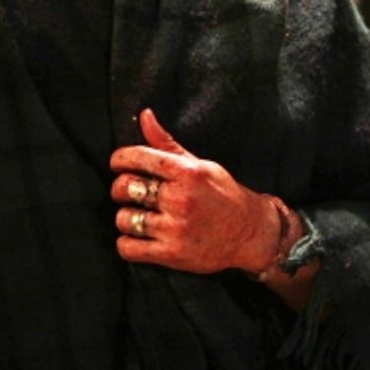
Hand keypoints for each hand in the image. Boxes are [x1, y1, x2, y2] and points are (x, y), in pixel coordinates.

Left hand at [109, 108, 281, 274]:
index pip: (137, 157)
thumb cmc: (223, 195)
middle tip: (129, 192)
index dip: (120, 159)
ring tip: (137, 215)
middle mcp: (180, 199)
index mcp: (187, 172)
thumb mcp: (199, 164)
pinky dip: (127, 243)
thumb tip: (145, 115)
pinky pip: (128, 248)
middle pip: (125, 187)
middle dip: (121, 188)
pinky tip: (139, 237)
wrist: (250, 233)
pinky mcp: (171, 254)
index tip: (119, 164)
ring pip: (124, 218)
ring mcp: (175, 228)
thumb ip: (167, 143)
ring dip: (126, 217)